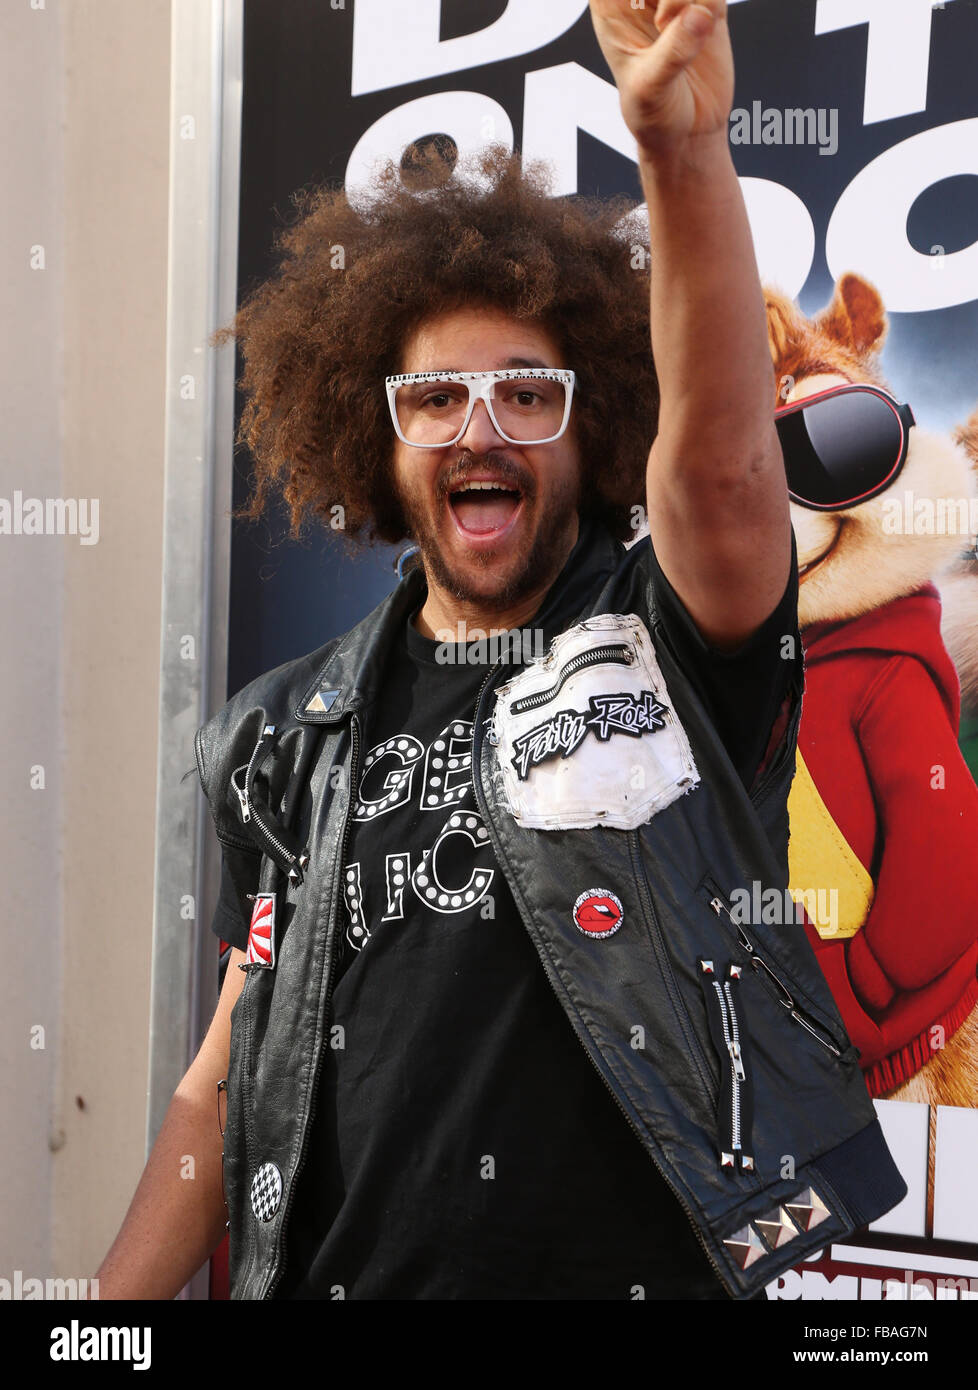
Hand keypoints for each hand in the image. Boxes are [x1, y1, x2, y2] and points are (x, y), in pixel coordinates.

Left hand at [589, 0, 732, 157]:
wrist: (687, 134)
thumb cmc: (654, 116)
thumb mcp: (652, 88)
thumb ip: (673, 51)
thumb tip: (700, 15)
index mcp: (611, 8)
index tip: (660, 19)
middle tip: (667, 19)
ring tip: (693, 24)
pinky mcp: (708, 6)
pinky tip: (709, 23)